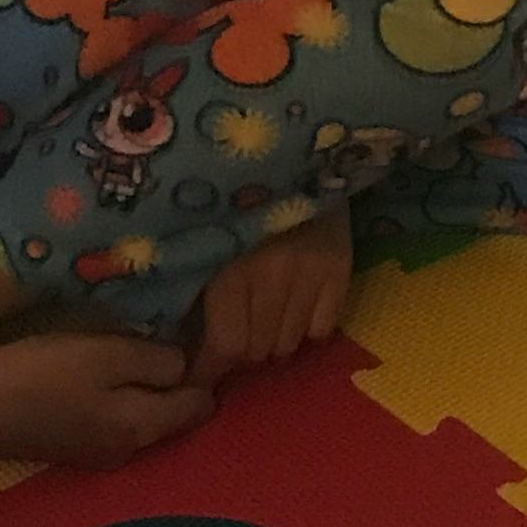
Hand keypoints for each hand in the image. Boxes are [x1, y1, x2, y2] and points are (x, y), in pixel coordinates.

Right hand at [0, 326, 217, 467]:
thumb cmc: (42, 374)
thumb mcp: (107, 356)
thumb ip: (156, 362)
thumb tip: (187, 369)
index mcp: (140, 429)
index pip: (197, 408)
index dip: (208, 377)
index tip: (209, 346)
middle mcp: (122, 452)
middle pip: (168, 419)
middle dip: (178, 390)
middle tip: (180, 347)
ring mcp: (90, 456)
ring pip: (137, 423)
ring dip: (144, 397)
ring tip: (141, 361)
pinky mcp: (61, 449)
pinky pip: (107, 424)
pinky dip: (114, 405)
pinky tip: (99, 382)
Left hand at [190, 204, 353, 385]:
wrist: (294, 151)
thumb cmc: (236, 197)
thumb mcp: (203, 239)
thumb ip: (195, 288)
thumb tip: (185, 344)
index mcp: (230, 272)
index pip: (225, 347)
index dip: (209, 369)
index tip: (200, 375)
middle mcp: (273, 278)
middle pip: (258, 350)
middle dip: (242, 349)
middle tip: (236, 334)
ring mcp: (311, 274)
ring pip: (290, 343)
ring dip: (274, 339)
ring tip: (266, 318)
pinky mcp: (341, 268)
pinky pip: (323, 328)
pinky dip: (308, 326)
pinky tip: (298, 306)